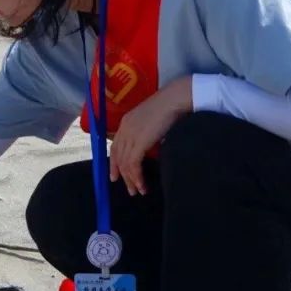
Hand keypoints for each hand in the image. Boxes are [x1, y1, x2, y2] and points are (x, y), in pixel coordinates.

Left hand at [109, 77, 191, 195]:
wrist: (175, 99)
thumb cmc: (170, 108)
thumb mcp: (152, 121)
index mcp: (126, 122)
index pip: (115, 146)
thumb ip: (146, 133)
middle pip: (118, 157)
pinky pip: (133, 164)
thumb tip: (150, 147)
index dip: (114, 162)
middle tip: (130, 189)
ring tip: (138, 191)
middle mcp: (124, 129)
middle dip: (123, 175)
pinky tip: (142, 185)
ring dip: (131, 180)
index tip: (116, 176)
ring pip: (125, 163)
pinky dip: (136, 176)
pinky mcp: (139, 142)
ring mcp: (130, 135)